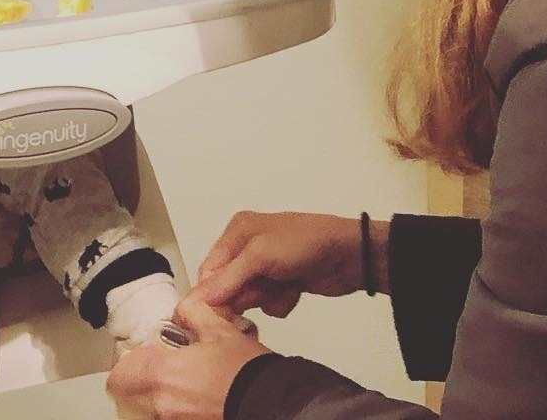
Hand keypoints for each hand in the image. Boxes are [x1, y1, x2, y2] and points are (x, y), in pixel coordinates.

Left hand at [106, 297, 270, 419]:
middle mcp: (163, 404)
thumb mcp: (220, 330)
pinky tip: (197, 395)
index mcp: (162, 374)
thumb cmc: (247, 373)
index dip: (125, 364)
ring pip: (149, 409)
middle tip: (159, 366)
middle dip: (140, 379)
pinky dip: (176, 407)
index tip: (138, 354)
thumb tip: (184, 309)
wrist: (273, 404)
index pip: (119, 376)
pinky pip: (170, 417)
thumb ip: (193, 313)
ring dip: (158, 394)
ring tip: (183, 381)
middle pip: (129, 395)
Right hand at [190, 211, 380, 318]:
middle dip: (246, 294)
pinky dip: (281, 301)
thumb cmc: (303, 245)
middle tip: (263, 290)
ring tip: (284, 285)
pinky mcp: (283, 283)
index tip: (216, 314)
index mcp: (237, 232)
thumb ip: (227, 278)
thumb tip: (196, 299)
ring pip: (249, 298)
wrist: (350, 255)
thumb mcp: (259, 256)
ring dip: (267, 298)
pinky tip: (295, 290)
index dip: (212, 293)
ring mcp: (267, 267)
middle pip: (229, 286)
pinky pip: (269, 304)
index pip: (210, 268)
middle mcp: (248, 248)